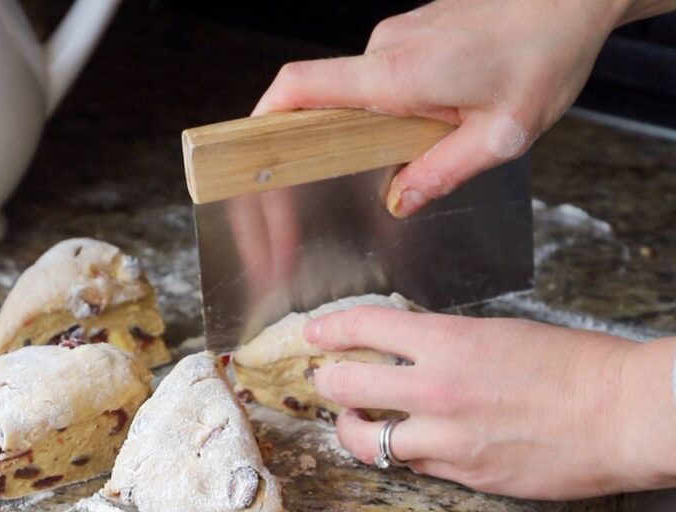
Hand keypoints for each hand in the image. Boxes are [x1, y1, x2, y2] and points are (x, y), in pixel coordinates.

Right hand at [253, 0, 670, 217]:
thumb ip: (441, 172)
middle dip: (328, 136)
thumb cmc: (544, 57)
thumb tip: (397, 201)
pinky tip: (440, 112)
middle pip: (324, 94)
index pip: (302, 86)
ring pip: (361, 86)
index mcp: (396, 74)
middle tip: (354, 171)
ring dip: (377, 119)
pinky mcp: (415, 30)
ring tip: (427, 137)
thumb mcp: (500, 136)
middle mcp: (387, 47)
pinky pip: (385, 71)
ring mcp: (399, 33)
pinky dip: (396, 99)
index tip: (248, 147)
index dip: (265, 116)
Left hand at [305, 306, 675, 498]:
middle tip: (326, 378)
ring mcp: (448, 438)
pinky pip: (413, 465)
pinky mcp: (465, 473)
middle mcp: (437, 390)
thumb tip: (406, 346)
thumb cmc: (573, 365)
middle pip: (346, 385)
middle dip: (328, 380)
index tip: (314, 332)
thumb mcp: (496, 332)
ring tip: (354, 420)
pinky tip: (408, 442)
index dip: (329, 328)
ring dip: (352, 427)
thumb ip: (443, 342)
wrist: (622, 414)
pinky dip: (402, 453)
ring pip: (367, 440)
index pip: (364, 327)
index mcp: (448, 342)